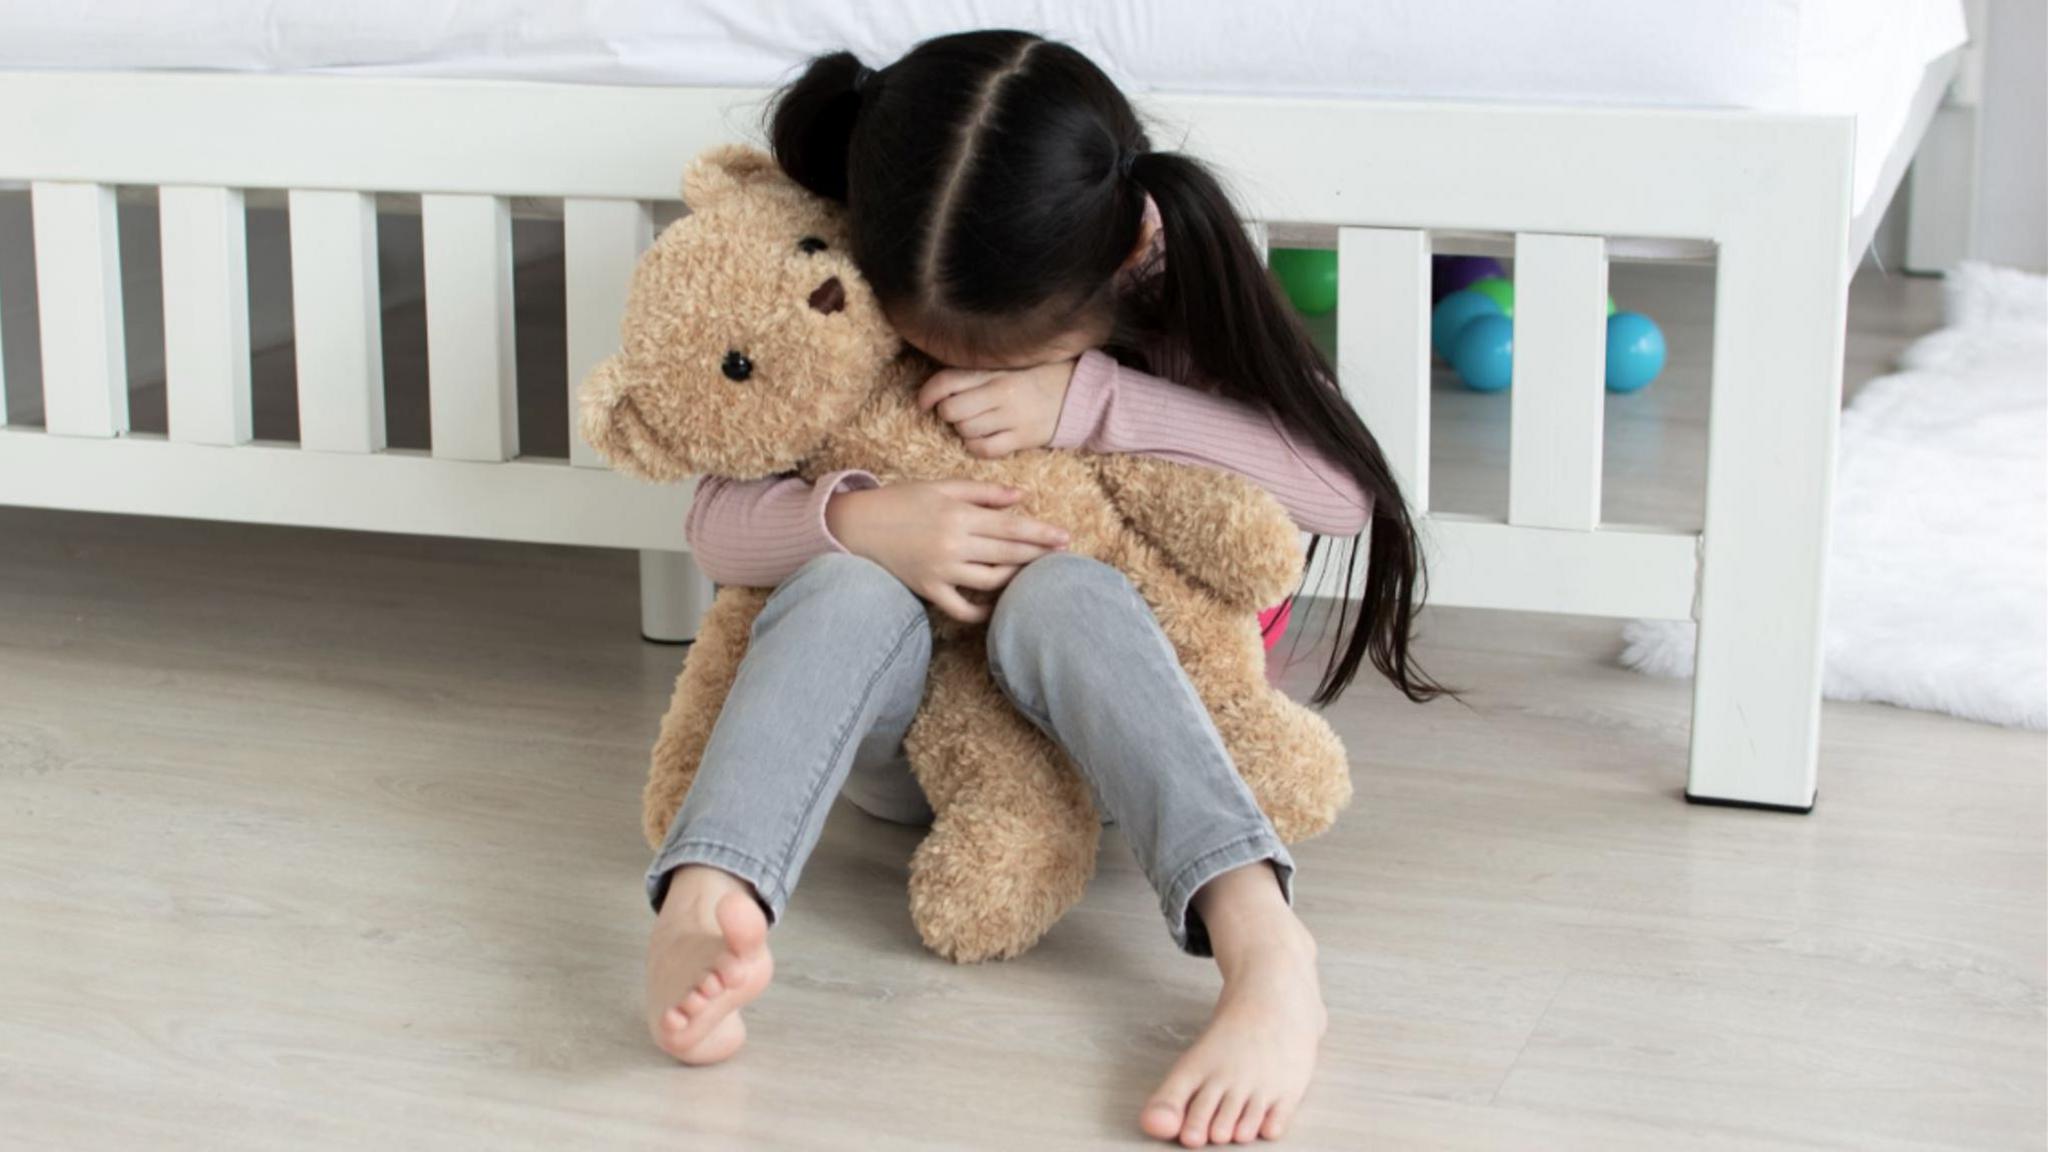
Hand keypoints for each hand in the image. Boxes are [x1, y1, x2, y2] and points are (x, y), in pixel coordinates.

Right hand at [825, 480, 1068, 622]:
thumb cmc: (901, 500)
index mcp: (958, 514)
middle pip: (1007, 553)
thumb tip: (1021, 495)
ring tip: (1029, 574)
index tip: (1064, 538)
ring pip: (990, 581)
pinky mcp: (929, 589)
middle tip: (1061, 556)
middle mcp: (952, 543)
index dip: (1040, 533)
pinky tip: (997, 603)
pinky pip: (962, 609)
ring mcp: (941, 569)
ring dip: (1014, 579)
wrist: (857, 526)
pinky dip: (983, 610)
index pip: (1010, 526)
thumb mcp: (940, 487)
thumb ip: (982, 491)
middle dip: (1037, 555)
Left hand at [918, 358, 1077, 459]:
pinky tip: (983, 439)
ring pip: (966, 431)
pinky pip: (984, 449)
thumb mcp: (1009, 364)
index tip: (924, 403)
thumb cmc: (1039, 375)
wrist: (1080, 392)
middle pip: (951, 410)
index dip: (927, 394)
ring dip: (963, 430)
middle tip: (956, 412)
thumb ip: (979, 371)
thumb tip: (941, 385)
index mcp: (995, 371)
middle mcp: (1001, 393)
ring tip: (975, 423)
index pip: (946, 382)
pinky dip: (976, 447)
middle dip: (947, 414)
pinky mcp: (1022, 438)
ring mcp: (1012, 417)